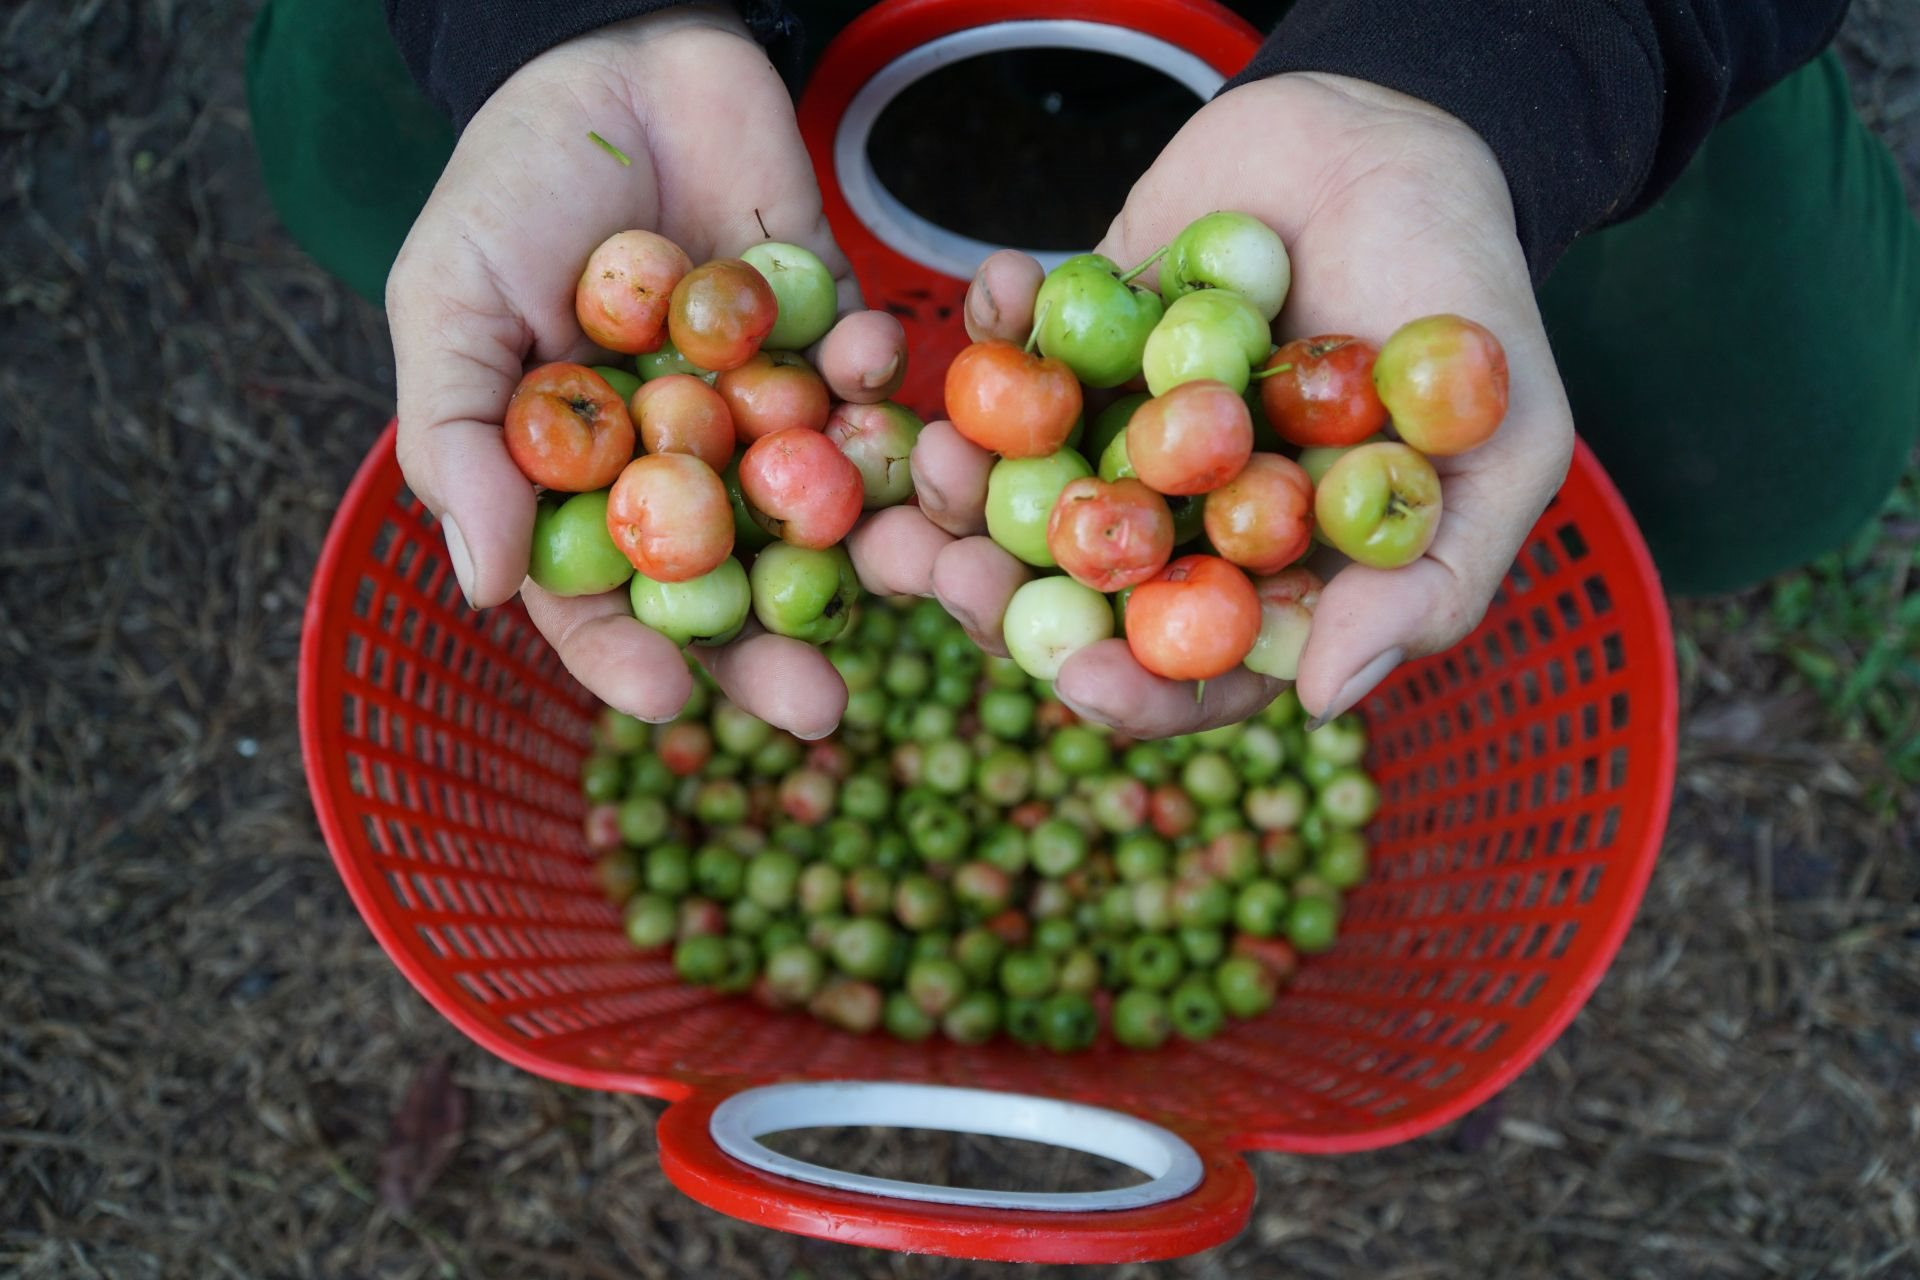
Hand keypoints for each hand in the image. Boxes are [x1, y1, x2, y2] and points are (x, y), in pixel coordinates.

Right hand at [386, 6, 950, 736]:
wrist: (614, 52)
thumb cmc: (509, 185)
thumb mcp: (450, 302)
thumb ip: (463, 439)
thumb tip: (483, 590)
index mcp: (581, 482)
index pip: (599, 598)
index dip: (625, 655)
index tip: (665, 702)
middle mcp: (680, 468)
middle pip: (729, 590)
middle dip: (773, 652)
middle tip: (823, 709)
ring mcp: (761, 413)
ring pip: (815, 517)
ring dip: (864, 559)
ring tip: (906, 591)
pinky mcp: (829, 346)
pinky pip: (864, 394)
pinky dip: (873, 393)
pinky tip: (864, 372)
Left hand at [919, 72, 1574, 735]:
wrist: (1410, 133)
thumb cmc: (1466, 296)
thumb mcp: (1499, 446)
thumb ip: (1427, 579)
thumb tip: (1325, 702)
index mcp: (1269, 574)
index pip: (1193, 670)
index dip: (1137, 691)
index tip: (1080, 680)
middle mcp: (1178, 520)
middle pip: (1074, 599)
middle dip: (1003, 601)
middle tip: (953, 576)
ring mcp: (1116, 434)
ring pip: (1015, 494)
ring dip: (962, 487)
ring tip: (935, 453)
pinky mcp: (1073, 346)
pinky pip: (1013, 352)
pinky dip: (991, 328)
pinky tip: (991, 293)